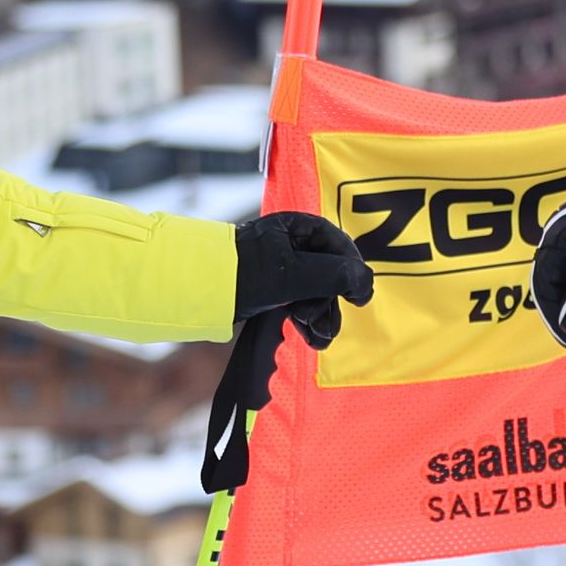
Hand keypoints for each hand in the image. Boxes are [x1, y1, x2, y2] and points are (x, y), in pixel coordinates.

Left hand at [233, 211, 371, 349]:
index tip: (359, 298)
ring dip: (322, 316)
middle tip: (323, 322)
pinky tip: (311, 338)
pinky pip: (304, 303)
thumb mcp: (292, 274)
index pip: (339, 244)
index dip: (352, 271)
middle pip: (331, 272)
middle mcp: (292, 243)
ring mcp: (284, 268)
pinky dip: (309, 321)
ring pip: (319, 292)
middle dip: (331, 301)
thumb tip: (366, 281)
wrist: (199, 293)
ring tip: (316, 336)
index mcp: (296, 227)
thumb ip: (334, 275)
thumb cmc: (242, 274)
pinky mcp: (276, 290)